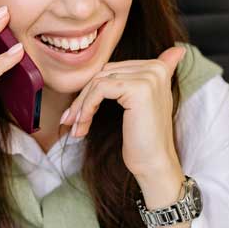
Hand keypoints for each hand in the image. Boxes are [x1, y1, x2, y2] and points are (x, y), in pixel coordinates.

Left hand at [60, 46, 186, 196]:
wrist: (154, 164)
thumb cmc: (143, 140)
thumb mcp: (138, 105)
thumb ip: (132, 81)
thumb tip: (145, 64)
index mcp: (158, 68)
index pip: (113, 69)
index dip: (92, 90)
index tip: (77, 112)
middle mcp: (156, 68)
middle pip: (104, 73)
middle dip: (83, 98)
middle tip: (70, 120)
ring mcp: (149, 77)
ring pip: (98, 81)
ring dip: (81, 106)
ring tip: (75, 127)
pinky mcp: (139, 88)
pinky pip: (100, 90)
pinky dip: (86, 108)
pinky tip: (82, 127)